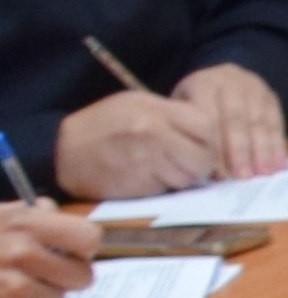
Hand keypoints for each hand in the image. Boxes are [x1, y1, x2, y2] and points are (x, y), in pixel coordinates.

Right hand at [0, 202, 98, 297]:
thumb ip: (23, 213)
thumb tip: (51, 209)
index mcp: (19, 223)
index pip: (89, 237)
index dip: (81, 248)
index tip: (69, 252)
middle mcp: (18, 252)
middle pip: (83, 276)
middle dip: (65, 279)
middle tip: (39, 276)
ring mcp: (12, 287)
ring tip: (11, 290)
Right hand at [51, 87, 224, 199]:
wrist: (62, 150)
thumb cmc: (105, 129)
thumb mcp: (138, 109)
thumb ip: (174, 122)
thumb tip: (215, 146)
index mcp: (155, 108)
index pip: (207, 125)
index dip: (210, 141)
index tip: (200, 148)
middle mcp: (153, 129)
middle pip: (205, 155)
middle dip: (201, 165)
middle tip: (185, 165)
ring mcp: (146, 156)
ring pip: (190, 176)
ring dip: (183, 179)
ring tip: (161, 171)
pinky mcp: (139, 180)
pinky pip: (169, 189)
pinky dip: (165, 188)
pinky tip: (148, 179)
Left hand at [171, 65, 286, 179]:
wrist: (221, 82)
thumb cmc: (197, 107)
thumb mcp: (184, 113)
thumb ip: (192, 136)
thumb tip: (208, 172)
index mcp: (203, 83)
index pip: (209, 116)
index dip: (214, 145)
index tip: (218, 172)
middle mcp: (230, 81)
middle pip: (236, 118)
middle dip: (240, 150)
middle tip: (243, 175)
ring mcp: (254, 88)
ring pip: (259, 121)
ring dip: (263, 150)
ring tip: (264, 173)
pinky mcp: (272, 97)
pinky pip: (277, 123)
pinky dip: (278, 146)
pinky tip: (279, 164)